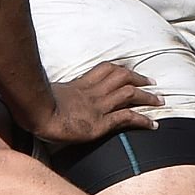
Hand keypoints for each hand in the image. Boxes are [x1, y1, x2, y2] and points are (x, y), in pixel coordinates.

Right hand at [32, 62, 162, 143]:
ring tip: (160, 101)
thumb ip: (52, 94)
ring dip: (147, 97)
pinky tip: (153, 125)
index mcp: (79, 85)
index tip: (129, 71)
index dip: (120, 69)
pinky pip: (127, 118)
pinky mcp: (101, 123)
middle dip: (139, 79)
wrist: (38, 115)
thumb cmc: (35, 107)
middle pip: (121, 77)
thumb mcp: (45, 94)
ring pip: (129, 94)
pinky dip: (142, 120)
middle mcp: (92, 93)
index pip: (104, 70)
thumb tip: (44, 96)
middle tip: (152, 83)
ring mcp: (98, 107)